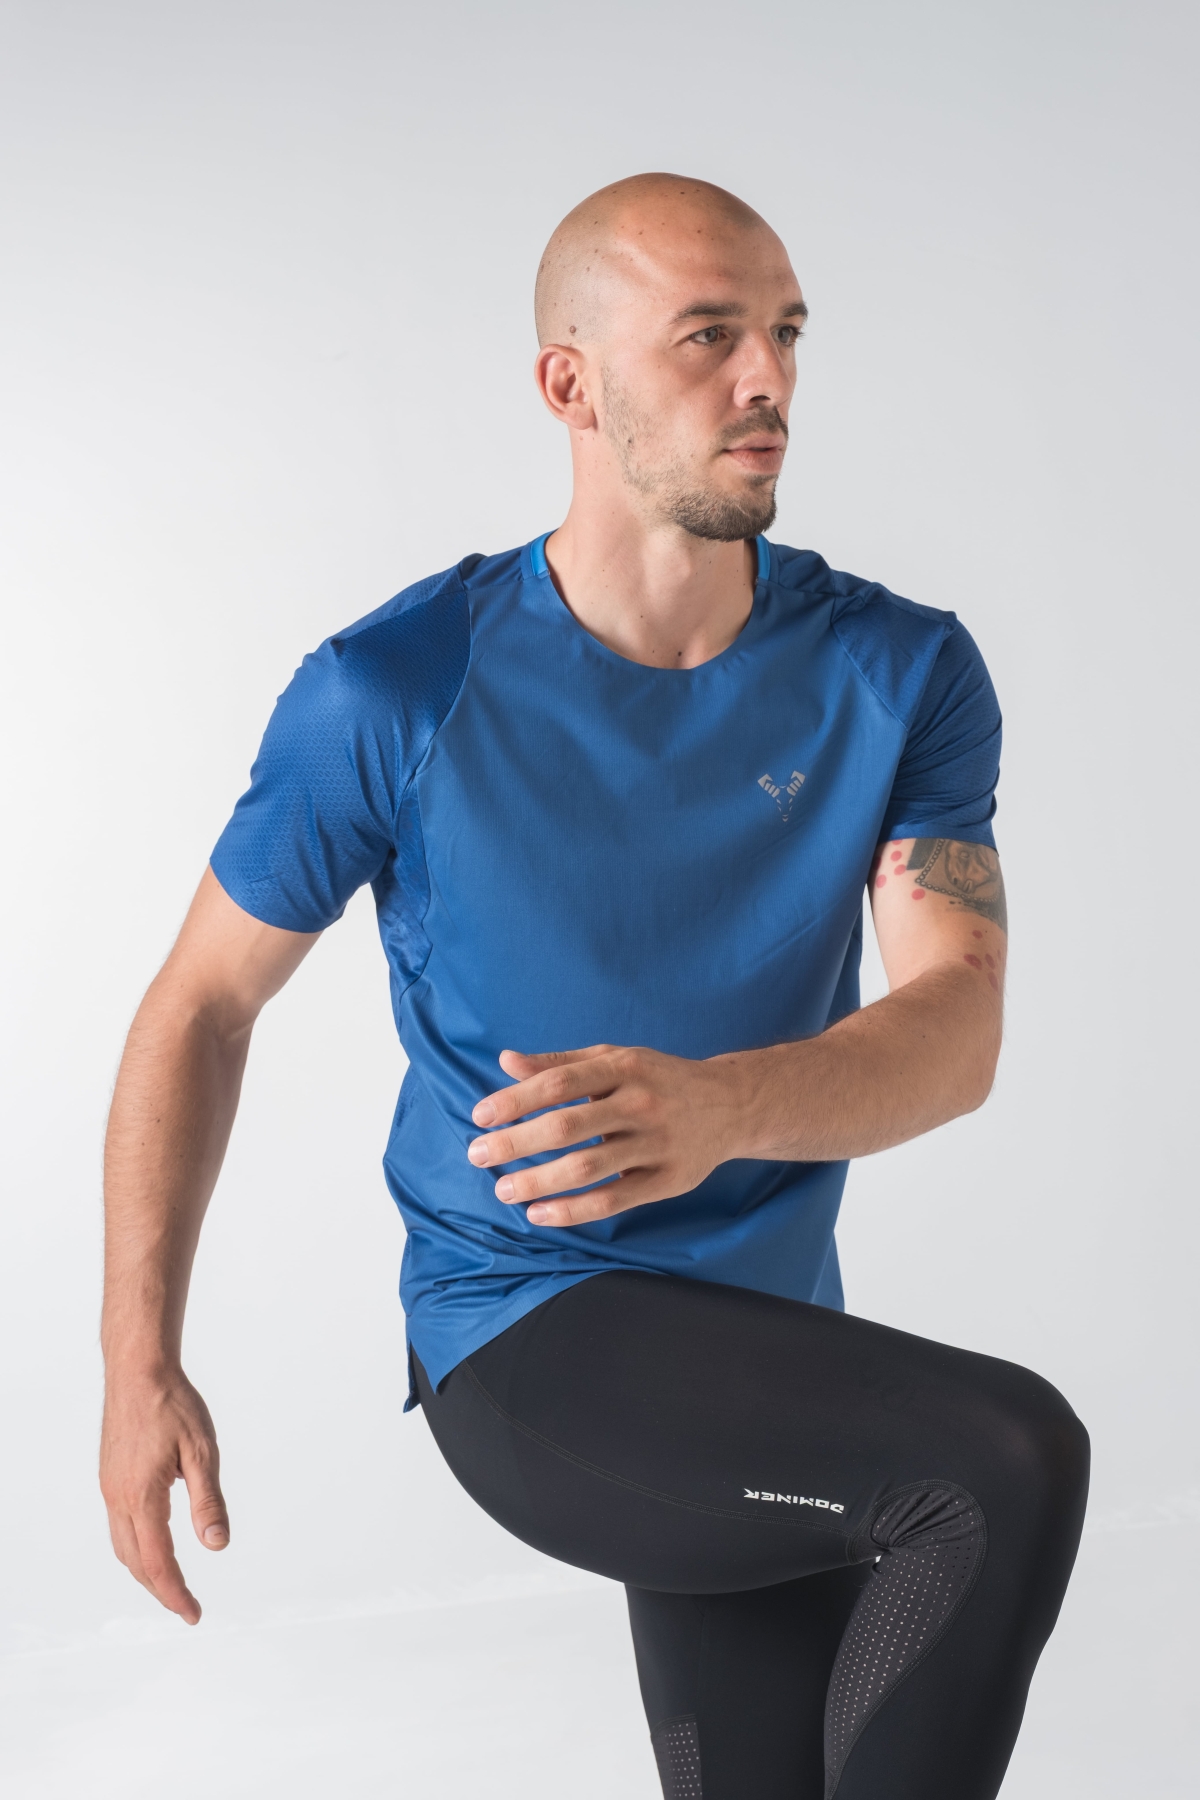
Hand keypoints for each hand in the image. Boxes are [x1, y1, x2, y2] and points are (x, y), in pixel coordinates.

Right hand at [99, 1370, 228, 1624]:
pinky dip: (136, 1547)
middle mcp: (118, 1498)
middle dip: (160, 1589)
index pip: (158, 1562)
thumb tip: (217, 1543)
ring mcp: (110, 1488)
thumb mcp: (202, 1451)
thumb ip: (208, 1500)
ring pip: (123, 1546)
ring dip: (145, 1571)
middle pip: (136, 1562)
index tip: (193, 1614)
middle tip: (186, 1606)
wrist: (138, 1370)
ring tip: (171, 1584)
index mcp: (142, 1496)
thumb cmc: (172, 1403)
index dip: (175, 1593)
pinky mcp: (109, 1477)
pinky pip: (119, 1526)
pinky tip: (153, 1543)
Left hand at [467, 1045, 743, 1226]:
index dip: (516, 1100)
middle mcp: (641, 1102)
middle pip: (568, 1126)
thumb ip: (560, 1064)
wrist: (732, 1104)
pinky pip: (615, 1200)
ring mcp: (657, 1143)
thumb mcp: (614, 1059)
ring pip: (588, 1167)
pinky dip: (574, 1210)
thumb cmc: (659, 1078)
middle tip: (478, 1155)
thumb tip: (505, 1061)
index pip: (559, 1083)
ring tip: (503, 1190)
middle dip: (516, 1143)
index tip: (480, 1117)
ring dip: (539, 1181)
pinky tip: (540, 1214)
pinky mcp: (669, 1180)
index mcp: (624, 1067)